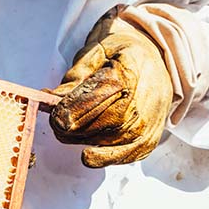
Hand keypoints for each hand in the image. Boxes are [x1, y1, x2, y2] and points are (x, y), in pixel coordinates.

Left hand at [49, 5, 172, 167]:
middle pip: (103, 123)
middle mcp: (145, 100)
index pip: (98, 96)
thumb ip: (75, 76)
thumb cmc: (122, 54)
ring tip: (69, 129)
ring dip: (82, 139)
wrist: (156, 59)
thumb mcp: (96, 51)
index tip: (55, 113)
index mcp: (129, 72)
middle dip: (73, 126)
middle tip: (56, 122)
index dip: (73, 108)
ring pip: (111, 140)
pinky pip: (127, 154)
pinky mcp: (149, 138)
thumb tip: (52, 97)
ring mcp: (150, 121)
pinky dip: (104, 158)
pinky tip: (88, 155)